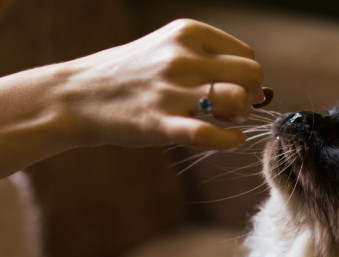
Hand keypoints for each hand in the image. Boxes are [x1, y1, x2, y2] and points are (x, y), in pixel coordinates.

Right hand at [58, 19, 264, 148]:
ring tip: (224, 120)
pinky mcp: (160, 122)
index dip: (247, 78)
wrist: (77, 95)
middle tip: (231, 108)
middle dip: (251, 95)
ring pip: (237, 98)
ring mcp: (171, 89)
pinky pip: (210, 135)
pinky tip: (231, 140)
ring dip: (240, 114)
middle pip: (251, 74)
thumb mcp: (168, 49)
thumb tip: (260, 90)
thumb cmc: (132, 75)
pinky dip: (230, 141)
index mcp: (187, 33)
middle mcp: (182, 57)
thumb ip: (209, 60)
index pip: (247, 55)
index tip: (232, 89)